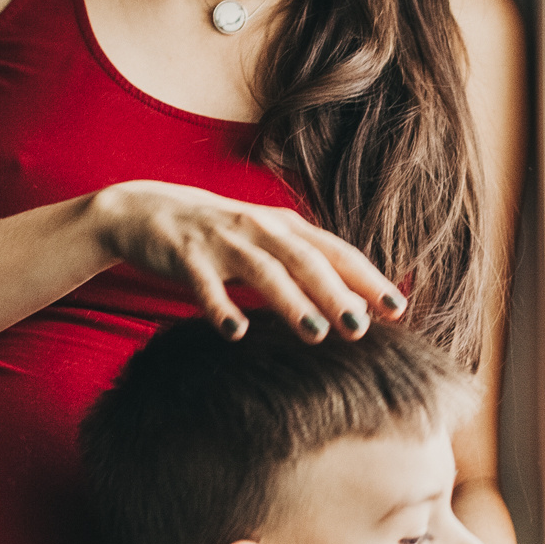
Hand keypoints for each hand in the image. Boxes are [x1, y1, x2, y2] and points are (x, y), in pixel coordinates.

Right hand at [86, 180, 404, 339]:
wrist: (147, 209)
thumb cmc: (222, 236)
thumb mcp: (269, 243)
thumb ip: (310, 267)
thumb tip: (362, 307)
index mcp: (286, 227)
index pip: (336, 252)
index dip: (367, 279)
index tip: (397, 309)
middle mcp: (260, 228)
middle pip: (306, 261)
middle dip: (335, 294)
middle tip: (361, 329)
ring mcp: (223, 239)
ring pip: (263, 270)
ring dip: (290, 302)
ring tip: (314, 334)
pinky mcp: (186, 254)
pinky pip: (204, 283)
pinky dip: (220, 306)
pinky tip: (234, 331)